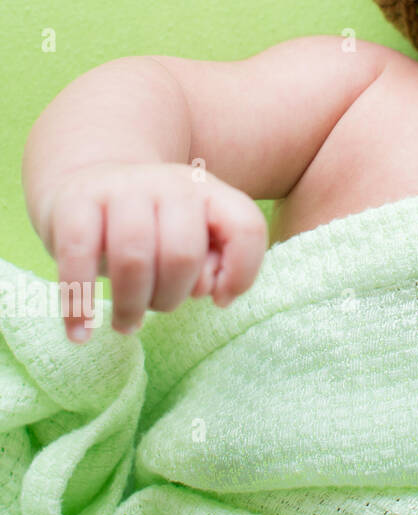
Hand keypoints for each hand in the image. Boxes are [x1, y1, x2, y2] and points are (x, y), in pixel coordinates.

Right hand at [40, 161, 268, 342]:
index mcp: (209, 190)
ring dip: (131, 306)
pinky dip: (78, 304)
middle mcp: (170, 183)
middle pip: (183, 255)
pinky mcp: (73, 203)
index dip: (242, 272)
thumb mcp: (193, 237)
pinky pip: (77, 259)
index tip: (220, 300)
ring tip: (126, 323)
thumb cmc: (151, 227)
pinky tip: (82, 332)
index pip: (246, 227)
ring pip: (134, 260)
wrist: (88, 184)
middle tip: (156, 308)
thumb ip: (215, 261)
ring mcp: (121, 188)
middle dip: (172, 297)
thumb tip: (214, 290)